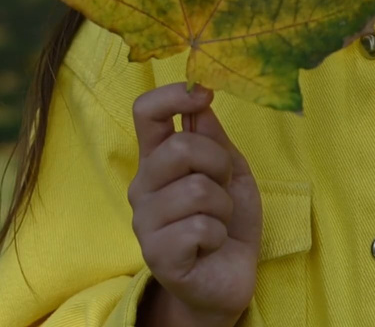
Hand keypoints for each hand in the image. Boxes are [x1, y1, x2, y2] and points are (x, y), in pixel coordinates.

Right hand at [131, 82, 260, 326]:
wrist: (227, 280)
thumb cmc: (227, 222)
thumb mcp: (231, 172)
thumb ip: (214, 138)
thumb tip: (201, 95)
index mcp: (158, 159)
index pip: (146, 112)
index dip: (173, 95)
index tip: (204, 95)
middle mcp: (143, 186)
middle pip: (179, 147)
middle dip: (219, 164)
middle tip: (225, 187)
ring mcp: (145, 222)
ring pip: (196, 190)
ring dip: (223, 206)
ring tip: (218, 222)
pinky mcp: (157, 255)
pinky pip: (200, 227)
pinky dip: (219, 235)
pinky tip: (210, 246)